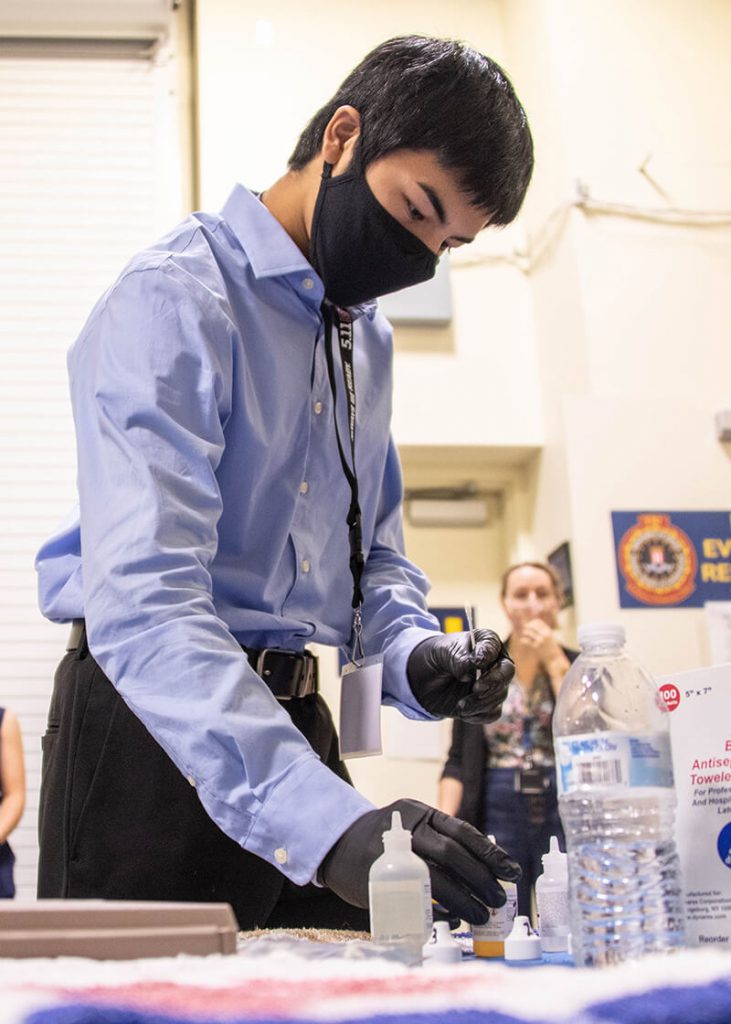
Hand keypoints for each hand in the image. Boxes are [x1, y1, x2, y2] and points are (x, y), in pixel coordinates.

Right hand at [318, 799, 521, 922]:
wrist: (337, 843)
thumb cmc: (386, 838)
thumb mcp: (413, 824)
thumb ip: (443, 839)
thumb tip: (488, 865)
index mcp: (420, 812)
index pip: (462, 831)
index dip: (490, 853)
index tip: (512, 872)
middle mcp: (406, 829)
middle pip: (452, 855)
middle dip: (481, 879)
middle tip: (498, 899)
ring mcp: (390, 854)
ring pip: (435, 879)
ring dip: (464, 900)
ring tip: (482, 915)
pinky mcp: (377, 880)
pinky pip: (414, 899)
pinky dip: (438, 911)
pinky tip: (453, 919)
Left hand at [407, 629, 513, 723]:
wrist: (427, 678)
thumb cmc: (439, 657)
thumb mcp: (443, 652)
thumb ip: (458, 659)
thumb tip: (469, 673)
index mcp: (486, 642)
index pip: (493, 646)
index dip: (487, 655)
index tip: (476, 662)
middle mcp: (495, 663)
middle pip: (506, 672)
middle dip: (493, 682)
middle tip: (476, 688)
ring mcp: (493, 684)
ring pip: (500, 696)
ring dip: (481, 703)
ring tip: (461, 705)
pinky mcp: (488, 703)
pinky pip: (492, 713)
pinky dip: (478, 714)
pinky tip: (462, 711)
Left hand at [515, 618, 557, 659]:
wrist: (554, 657)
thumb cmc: (551, 646)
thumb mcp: (550, 636)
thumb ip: (543, 629)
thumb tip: (532, 623)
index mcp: (548, 630)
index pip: (538, 622)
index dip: (532, 622)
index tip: (530, 625)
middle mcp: (544, 634)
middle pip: (532, 625)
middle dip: (527, 626)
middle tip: (525, 629)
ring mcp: (540, 640)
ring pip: (528, 632)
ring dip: (525, 632)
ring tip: (524, 634)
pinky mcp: (536, 647)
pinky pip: (527, 641)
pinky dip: (523, 640)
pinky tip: (522, 640)